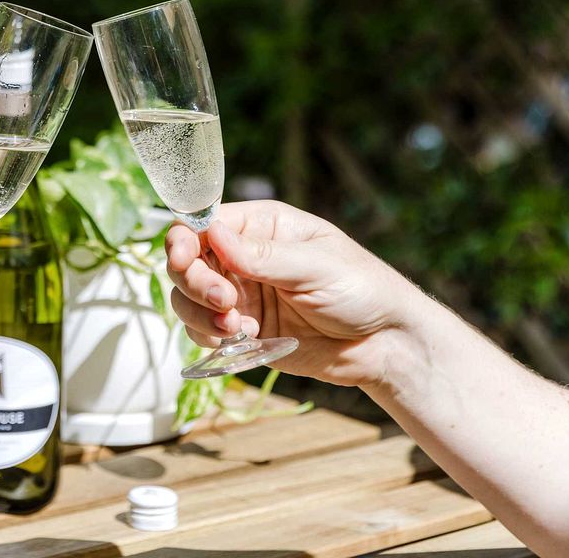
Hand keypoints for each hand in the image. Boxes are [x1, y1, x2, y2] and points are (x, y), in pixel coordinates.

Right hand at [167, 200, 429, 388]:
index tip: (183, 259)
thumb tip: (213, 233)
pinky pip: (203, 331)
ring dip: (199, 314)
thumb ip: (264, 256)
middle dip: (195, 282)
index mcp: (262, 226)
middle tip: (225, 302)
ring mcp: (241, 294)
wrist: (386, 345)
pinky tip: (245, 339)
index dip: (185, 239)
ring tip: (236, 328)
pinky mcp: (243, 330)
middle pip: (187, 261)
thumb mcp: (317, 266)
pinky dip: (211, 337)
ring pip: (187, 298)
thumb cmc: (363, 289)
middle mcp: (243, 257)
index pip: (204, 223)